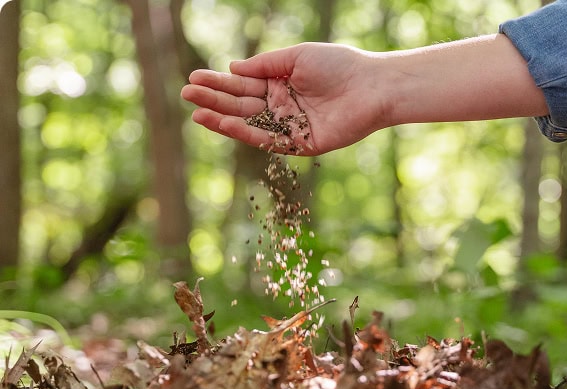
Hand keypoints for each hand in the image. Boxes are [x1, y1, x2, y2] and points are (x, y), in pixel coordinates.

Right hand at [181, 43, 387, 155]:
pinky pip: (267, 139)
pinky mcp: (300, 144)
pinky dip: (244, 133)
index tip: (193, 78)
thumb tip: (233, 69)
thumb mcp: (296, 57)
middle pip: (241, 105)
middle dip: (213, 99)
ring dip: (222, 119)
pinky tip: (224, 124)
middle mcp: (281, 107)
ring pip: (249, 124)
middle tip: (186, 93)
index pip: (243, 85)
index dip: (218, 83)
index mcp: (280, 84)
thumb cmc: (338, 65)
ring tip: (196, 112)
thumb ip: (264, 65)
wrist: (370, 87)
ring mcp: (289, 127)